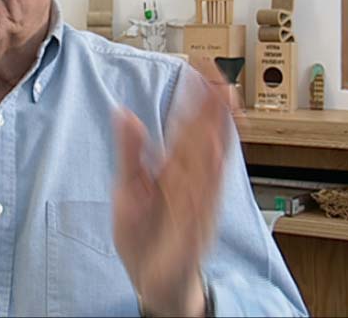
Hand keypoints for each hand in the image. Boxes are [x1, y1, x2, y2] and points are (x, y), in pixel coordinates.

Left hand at [112, 67, 231, 316]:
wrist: (151, 280)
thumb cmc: (143, 233)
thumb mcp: (128, 186)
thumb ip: (129, 150)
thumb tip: (124, 112)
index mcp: (172, 169)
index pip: (185, 125)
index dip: (192, 97)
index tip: (198, 67)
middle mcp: (189, 181)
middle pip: (202, 137)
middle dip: (211, 107)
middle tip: (219, 74)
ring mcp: (195, 203)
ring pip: (208, 161)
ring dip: (216, 132)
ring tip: (224, 102)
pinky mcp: (192, 227)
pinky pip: (201, 198)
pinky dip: (208, 177)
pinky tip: (214, 154)